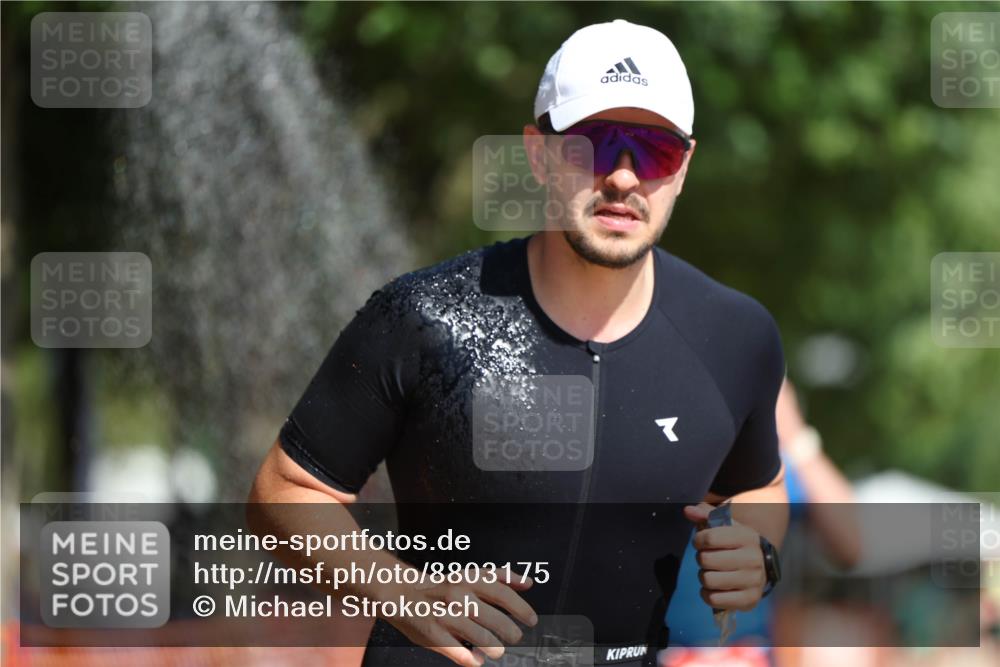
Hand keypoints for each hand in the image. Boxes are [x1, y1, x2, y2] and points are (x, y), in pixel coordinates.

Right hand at [384, 565, 537, 666]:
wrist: (403, 593)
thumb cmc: (442, 587)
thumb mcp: (470, 574)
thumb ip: (499, 577)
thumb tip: (528, 582)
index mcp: (469, 579)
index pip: (501, 593)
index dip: (520, 608)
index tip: (531, 619)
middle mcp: (458, 595)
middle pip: (493, 618)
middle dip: (509, 632)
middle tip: (515, 637)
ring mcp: (445, 615)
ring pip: (477, 636)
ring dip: (493, 647)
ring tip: (497, 651)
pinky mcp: (432, 633)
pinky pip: (456, 650)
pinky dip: (470, 658)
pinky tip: (476, 660)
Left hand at [683, 503, 766, 612]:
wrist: (760, 565)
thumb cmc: (735, 543)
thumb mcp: (724, 525)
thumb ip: (704, 514)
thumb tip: (688, 510)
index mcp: (747, 536)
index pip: (709, 538)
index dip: (698, 540)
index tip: (701, 542)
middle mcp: (753, 559)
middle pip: (706, 560)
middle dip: (702, 558)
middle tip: (709, 558)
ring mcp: (753, 581)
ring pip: (708, 580)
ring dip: (704, 576)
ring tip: (712, 572)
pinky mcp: (750, 600)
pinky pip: (714, 599)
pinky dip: (708, 594)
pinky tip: (715, 588)